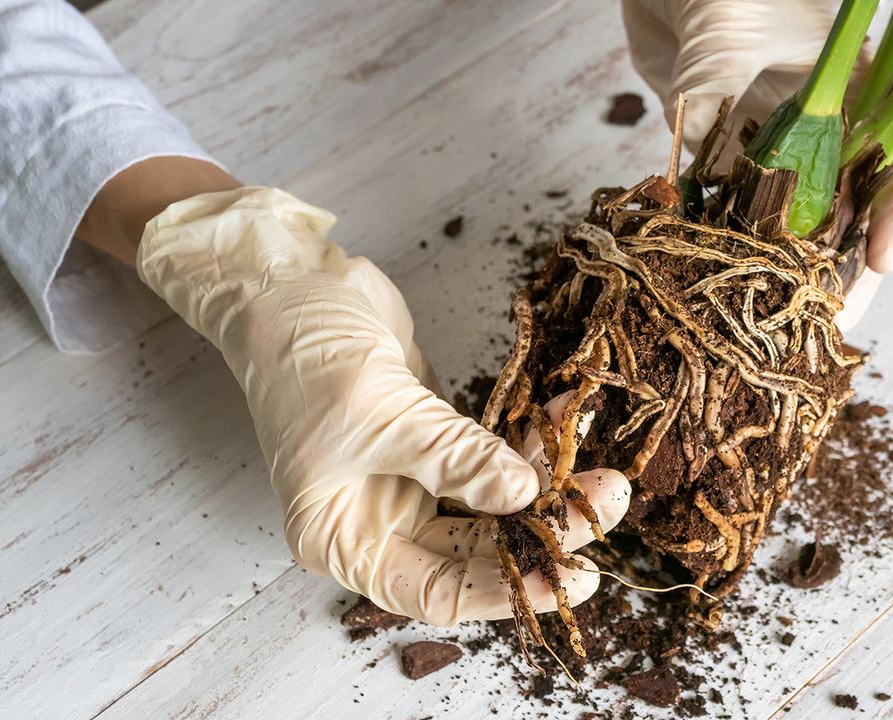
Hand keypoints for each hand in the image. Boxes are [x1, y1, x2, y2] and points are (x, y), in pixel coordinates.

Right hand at [137, 187, 629, 624]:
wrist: (287, 284)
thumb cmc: (304, 356)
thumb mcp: (379, 414)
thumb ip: (453, 458)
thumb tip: (523, 495)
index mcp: (344, 539)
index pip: (439, 593)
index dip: (509, 590)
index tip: (574, 576)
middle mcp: (377, 520)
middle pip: (477, 550)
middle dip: (543, 532)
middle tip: (605, 505)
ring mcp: (407, 479)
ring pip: (492, 503)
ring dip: (547, 485)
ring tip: (604, 469)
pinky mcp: (432, 437)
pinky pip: (491, 453)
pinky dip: (529, 440)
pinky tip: (568, 417)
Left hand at [621, 0, 892, 329]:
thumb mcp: (727, 24)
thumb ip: (718, 80)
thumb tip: (699, 140)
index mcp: (856, 88)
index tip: (883, 258)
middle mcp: (824, 129)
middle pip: (854, 212)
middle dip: (847, 271)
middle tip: (834, 325)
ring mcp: (775, 149)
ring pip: (799, 229)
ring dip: (795, 277)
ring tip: (791, 330)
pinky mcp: (725, 162)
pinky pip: (736, 220)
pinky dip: (733, 255)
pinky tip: (728, 293)